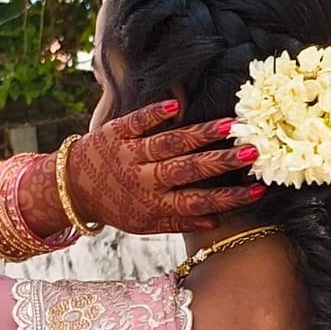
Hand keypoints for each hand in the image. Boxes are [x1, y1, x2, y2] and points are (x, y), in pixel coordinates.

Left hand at [65, 100, 264, 234]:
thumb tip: (215, 221)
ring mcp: (129, 154)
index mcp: (153, 205)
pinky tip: (177, 105)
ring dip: (200, 134)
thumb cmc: (116, 207)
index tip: (258, 189)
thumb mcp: (144, 224)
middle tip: (251, 151)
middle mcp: (143, 180)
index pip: (198, 202)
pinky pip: (137, 122)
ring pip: (169, 143)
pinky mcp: (115, 133)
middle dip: (221, 162)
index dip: (229, 197)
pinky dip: (155, 114)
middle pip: (188, 170)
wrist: (72, 189)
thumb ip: (178, 223)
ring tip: (230, 124)